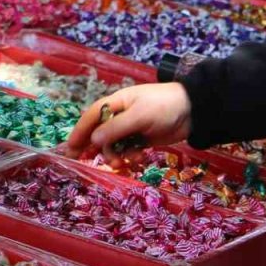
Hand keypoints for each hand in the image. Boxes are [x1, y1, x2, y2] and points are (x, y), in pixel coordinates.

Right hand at [63, 84, 192, 164]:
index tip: (71, 148)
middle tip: (85, 162)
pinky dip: (130, 156)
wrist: (194, 111)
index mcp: (117, 102)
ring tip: (123, 162)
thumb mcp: (139, 115)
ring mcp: (132, 127)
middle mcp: (121, 115)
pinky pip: (128, 150)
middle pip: (100, 132)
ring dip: (115, 155)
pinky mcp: (143, 138)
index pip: (92, 115)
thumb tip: (93, 141)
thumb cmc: (164, 106)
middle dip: (94, 147)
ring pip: (114, 145)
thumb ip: (116, 128)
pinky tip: (139, 158)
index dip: (80, 131)